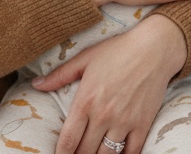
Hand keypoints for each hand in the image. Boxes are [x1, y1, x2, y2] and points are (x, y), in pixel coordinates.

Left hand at [33, 15, 184, 153]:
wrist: (154, 48)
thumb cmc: (119, 50)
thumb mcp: (86, 58)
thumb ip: (60, 75)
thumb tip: (36, 84)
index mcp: (85, 101)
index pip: (68, 140)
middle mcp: (103, 115)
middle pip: (85, 152)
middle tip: (77, 153)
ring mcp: (124, 122)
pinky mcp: (143, 124)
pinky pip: (131, 152)